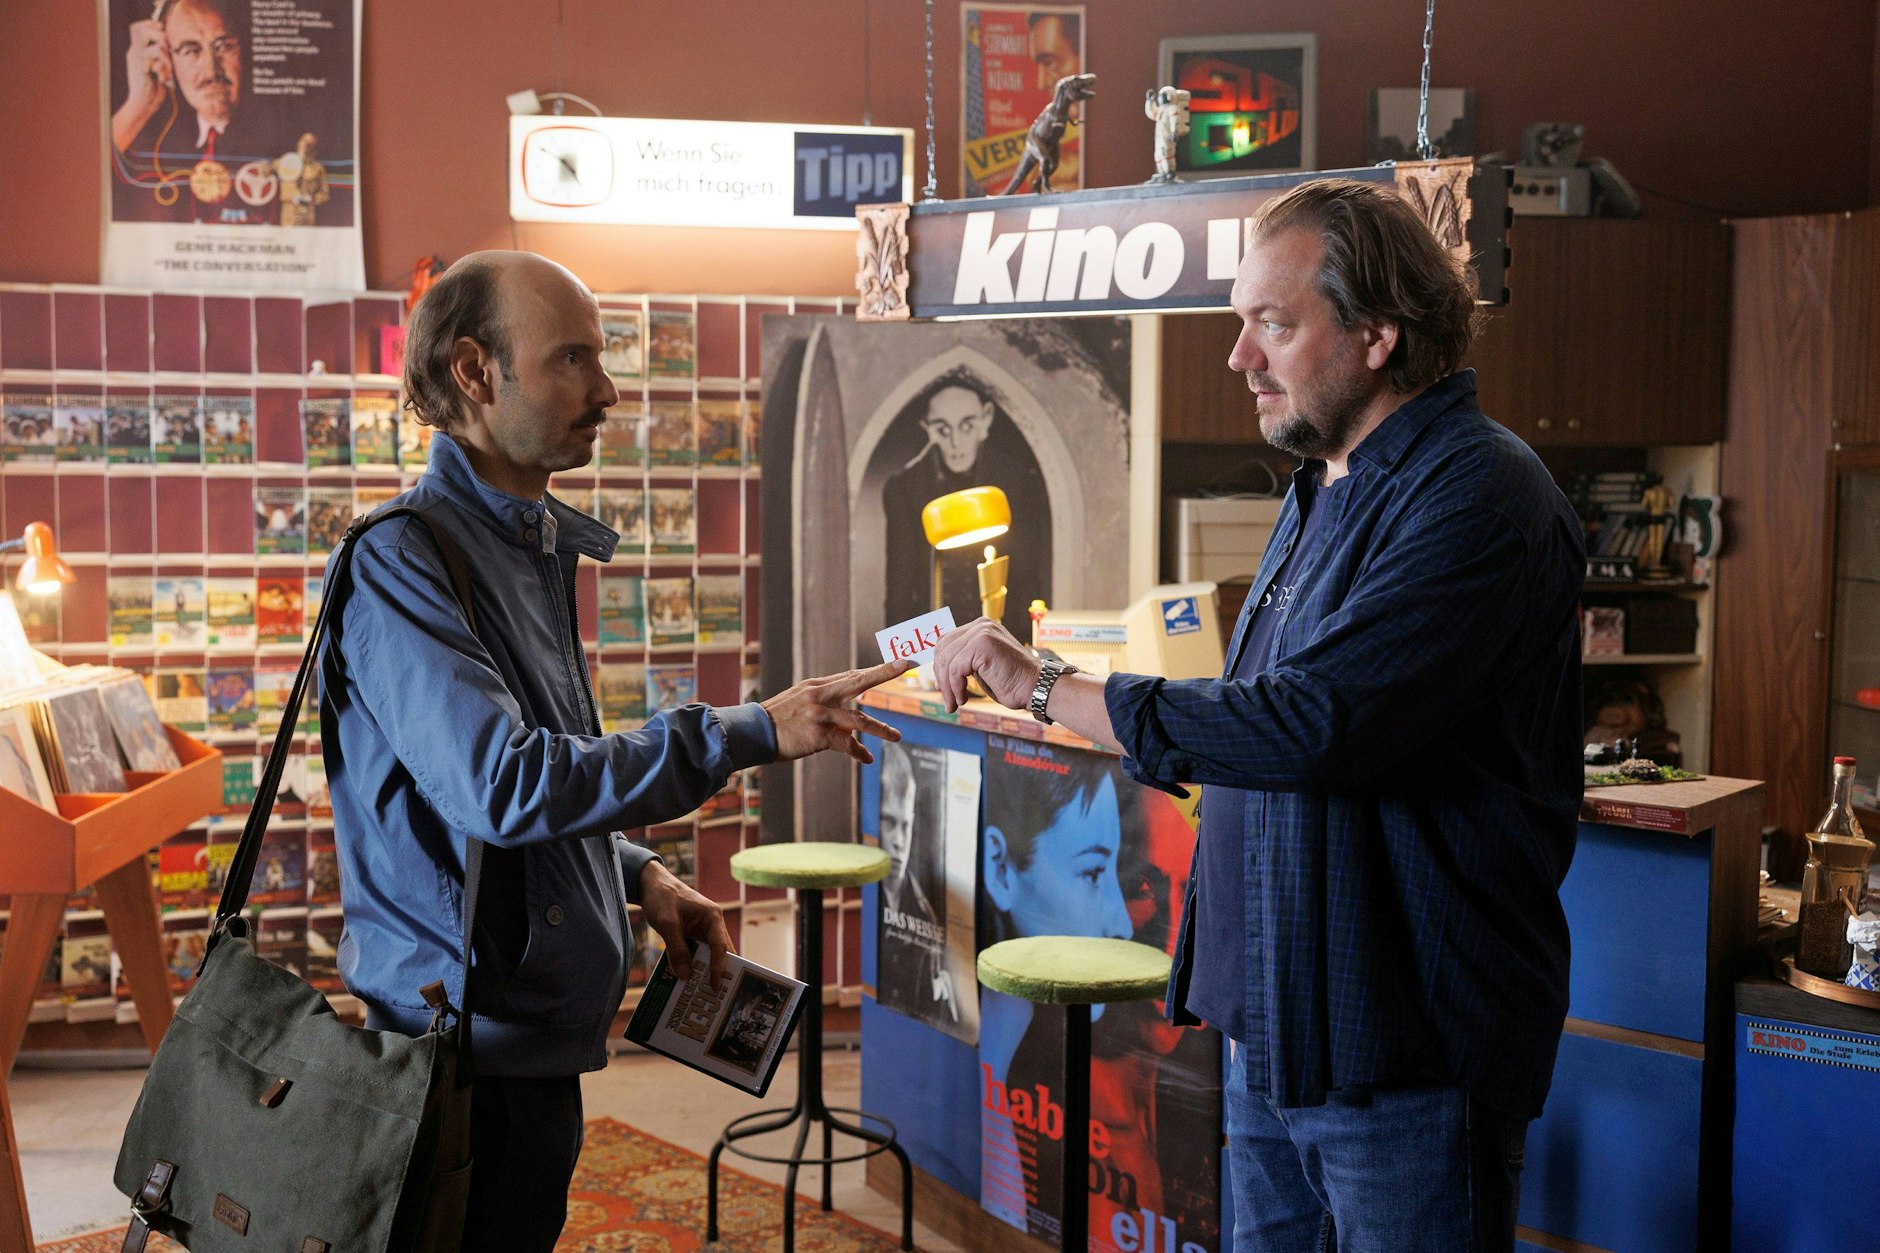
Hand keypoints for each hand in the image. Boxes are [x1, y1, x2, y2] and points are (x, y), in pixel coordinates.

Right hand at [114, 19, 171, 149]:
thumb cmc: (153, 89)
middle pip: (142, 29)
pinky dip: (166, 64)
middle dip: (161, 37)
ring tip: (167, 71)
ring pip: (157, 44)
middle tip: (167, 52)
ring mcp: (136, 57)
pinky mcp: (140, 64)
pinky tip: (163, 76)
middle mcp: (134, 51)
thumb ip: (162, 57)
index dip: (150, 24)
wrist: (144, 103)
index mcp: (137, 51)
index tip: (162, 29)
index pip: (138, 28)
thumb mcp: (159, 69)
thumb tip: (171, 46)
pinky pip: (158, 55)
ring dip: (168, 57)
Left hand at [638, 859, 732, 984]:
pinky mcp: (692, 934)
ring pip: (708, 954)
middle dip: (717, 972)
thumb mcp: (667, 924)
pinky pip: (696, 952)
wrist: (651, 884)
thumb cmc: (662, 897)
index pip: (720, 946)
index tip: (716, 986)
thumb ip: (677, 949)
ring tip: (702, 992)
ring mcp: (703, 929)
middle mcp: (712, 924)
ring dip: (705, 970)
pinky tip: (688, 979)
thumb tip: (686, 975)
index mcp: (712, 917)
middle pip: (720, 952)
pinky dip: (693, 964)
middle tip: (715, 995)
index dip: (719, 967)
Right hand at [761, 659, 912, 764]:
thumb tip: (851, 723)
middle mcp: (820, 695)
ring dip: (881, 729)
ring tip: (897, 736)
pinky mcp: (818, 735)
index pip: (852, 675)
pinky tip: (866, 758)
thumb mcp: (799, 702)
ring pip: (859, 720)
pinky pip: (846, 744)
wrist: (752, 733)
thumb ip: (825, 705)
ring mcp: (819, 714)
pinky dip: (859, 752)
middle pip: (858, 681)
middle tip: (905, 665)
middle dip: (883, 672)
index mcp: (816, 685)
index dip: (876, 671)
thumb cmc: (777, 721)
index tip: (899, 663)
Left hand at [930, 617, 1040, 712]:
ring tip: (955, 703)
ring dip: (948, 687)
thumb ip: (965, 661)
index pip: (946, 642)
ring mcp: (982, 632)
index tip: (943, 688)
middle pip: (943, 649)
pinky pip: (955, 668)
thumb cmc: (1011, 682)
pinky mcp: (982, 644)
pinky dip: (955, 687)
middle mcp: (981, 625)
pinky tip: (963, 699)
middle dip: (941, 677)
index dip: (940, 666)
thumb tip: (939, 668)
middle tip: (948, 700)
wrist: (1035, 688)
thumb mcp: (982, 667)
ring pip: (947, 660)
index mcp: (981, 627)